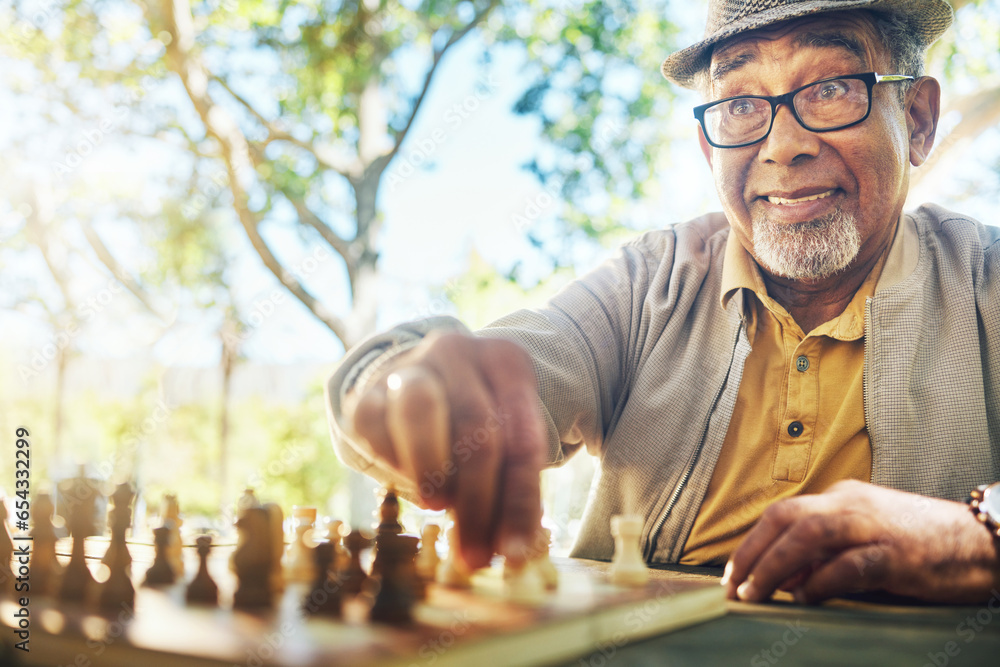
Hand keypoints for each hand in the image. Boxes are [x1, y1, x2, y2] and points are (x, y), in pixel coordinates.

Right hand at [345, 331, 545, 569]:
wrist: (421, 380)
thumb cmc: (474, 421)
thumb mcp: (506, 438)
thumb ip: (513, 488)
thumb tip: (512, 551)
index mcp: (506, 361)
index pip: (522, 439)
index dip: (520, 501)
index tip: (514, 553)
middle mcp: (459, 351)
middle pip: (477, 428)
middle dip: (477, 501)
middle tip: (475, 553)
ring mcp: (410, 365)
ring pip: (421, 412)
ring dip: (431, 469)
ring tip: (437, 507)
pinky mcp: (368, 388)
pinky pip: (375, 426)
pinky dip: (392, 462)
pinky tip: (408, 485)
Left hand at [723, 480, 999, 603]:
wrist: (980, 542)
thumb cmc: (920, 545)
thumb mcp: (863, 542)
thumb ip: (824, 555)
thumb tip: (783, 580)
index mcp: (841, 497)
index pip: (782, 514)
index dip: (751, 543)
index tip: (734, 573)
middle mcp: (851, 504)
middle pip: (786, 518)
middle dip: (752, 552)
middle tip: (734, 586)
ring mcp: (873, 526)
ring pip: (808, 535)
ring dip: (774, 566)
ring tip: (756, 594)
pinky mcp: (897, 553)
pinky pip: (848, 564)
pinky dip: (820, 582)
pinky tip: (805, 598)